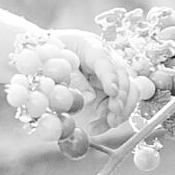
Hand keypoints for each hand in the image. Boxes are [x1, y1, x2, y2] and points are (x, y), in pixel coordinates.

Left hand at [8, 28, 137, 156]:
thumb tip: (89, 98)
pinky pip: (116, 107)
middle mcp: (106, 61)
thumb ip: (71, 77)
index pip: (105, 60)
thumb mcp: (54, 61)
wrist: (46, 56)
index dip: (110, 76)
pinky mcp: (107, 93)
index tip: (111, 91)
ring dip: (122, 110)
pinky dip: (110, 119)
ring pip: (128, 93)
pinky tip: (97, 128)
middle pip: (125, 76)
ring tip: (108, 123)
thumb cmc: (49, 55)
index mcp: (90, 46)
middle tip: (114, 113)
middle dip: (122, 96)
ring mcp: (109, 77)